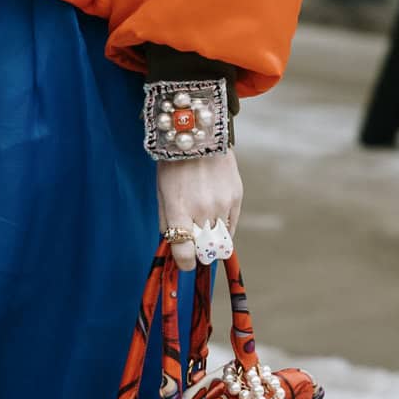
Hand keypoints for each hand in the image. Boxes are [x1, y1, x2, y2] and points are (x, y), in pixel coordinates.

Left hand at [157, 148, 241, 270]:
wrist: (199, 135)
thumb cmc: (174, 165)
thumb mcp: (162, 193)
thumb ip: (166, 222)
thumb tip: (174, 248)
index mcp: (178, 208)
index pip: (184, 251)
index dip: (184, 263)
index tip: (185, 263)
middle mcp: (201, 209)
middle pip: (205, 251)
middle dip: (199, 254)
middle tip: (194, 246)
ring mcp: (221, 204)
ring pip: (221, 242)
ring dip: (212, 242)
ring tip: (204, 228)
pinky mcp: (236, 198)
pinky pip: (231, 227)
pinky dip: (223, 229)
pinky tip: (215, 217)